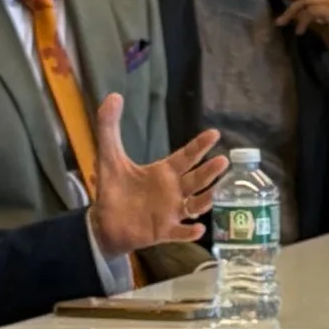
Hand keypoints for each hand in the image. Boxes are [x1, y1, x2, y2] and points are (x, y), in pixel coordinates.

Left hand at [86, 96, 228, 254]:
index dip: (200, 145)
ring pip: (196, 205)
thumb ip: (109, 127)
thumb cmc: (114, 189)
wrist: (104, 222)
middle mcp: (173, 191)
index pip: (186, 156)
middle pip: (197, 180)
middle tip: (223, 161)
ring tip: (217, 193)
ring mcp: (171, 212)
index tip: (215, 133)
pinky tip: (198, 228)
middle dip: (210, 171)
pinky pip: (181, 232)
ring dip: (207, 199)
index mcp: (164, 172)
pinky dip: (190, 232)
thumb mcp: (109, 156)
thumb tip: (113, 95)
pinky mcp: (163, 231)